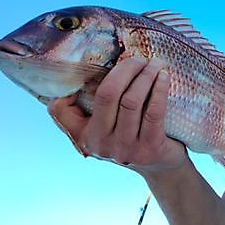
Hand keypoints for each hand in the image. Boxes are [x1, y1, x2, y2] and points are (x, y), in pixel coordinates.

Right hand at [47, 57, 187, 174]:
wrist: (160, 166)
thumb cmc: (131, 135)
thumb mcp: (106, 125)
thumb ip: (95, 103)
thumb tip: (93, 66)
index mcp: (83, 135)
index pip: (60, 109)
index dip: (67, 87)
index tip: (89, 67)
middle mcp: (100, 143)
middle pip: (107, 93)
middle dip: (125, 69)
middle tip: (139, 59)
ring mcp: (124, 148)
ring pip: (132, 100)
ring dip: (146, 76)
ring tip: (155, 64)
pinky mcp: (149, 149)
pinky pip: (154, 111)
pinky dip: (159, 89)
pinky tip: (163, 77)